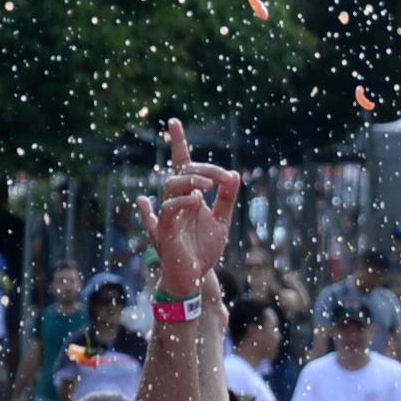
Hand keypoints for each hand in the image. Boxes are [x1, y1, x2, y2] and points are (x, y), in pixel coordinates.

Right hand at [137, 119, 242, 301]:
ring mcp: (168, 214)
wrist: (196, 278)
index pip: (182, 165)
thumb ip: (226, 199)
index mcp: (188, 195)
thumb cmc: (203, 250)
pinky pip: (167, 210)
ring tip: (211, 186)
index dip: (178, 143)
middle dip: (203, 169)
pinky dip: (182, 202)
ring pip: (171, 186)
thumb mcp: (221, 222)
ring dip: (191, 180)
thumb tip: (235, 175)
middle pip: (182, 171)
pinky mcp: (164, 231)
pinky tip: (196, 200)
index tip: (174, 122)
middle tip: (223, 178)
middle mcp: (176, 201)